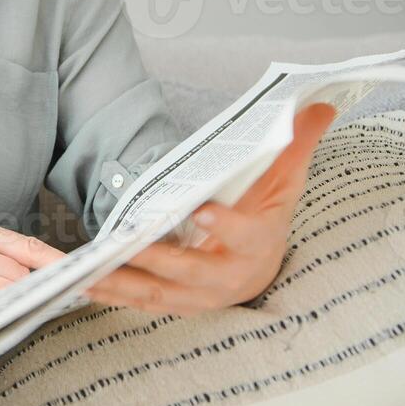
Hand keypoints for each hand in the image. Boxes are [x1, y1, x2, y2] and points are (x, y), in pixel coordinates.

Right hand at [0, 217, 66, 318]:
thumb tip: (40, 281)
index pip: (29, 246)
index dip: (58, 263)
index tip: (86, 273)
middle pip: (29, 266)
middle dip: (43, 287)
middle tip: (67, 300)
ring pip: (19, 283)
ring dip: (24, 300)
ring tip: (20, 308)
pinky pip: (5, 298)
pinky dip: (15, 308)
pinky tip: (17, 313)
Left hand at [83, 102, 337, 316]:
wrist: (259, 264)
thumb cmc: (267, 214)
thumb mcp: (285, 179)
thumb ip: (297, 142)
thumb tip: (323, 103)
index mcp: (256, 244)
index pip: (243, 236)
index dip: (225, 226)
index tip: (202, 210)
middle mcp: (226, 276)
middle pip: (190, 272)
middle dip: (158, 261)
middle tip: (128, 244)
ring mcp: (197, 295)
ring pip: (157, 293)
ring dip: (122, 283)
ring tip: (89, 272)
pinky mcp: (172, 302)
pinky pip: (138, 301)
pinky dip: (111, 294)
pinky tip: (81, 284)